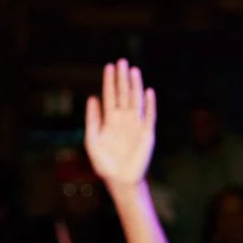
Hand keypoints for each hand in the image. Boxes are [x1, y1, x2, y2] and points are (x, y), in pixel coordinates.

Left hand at [83, 61, 157, 188]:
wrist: (120, 180)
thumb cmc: (105, 163)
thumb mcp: (92, 141)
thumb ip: (92, 120)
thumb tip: (92, 98)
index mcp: (110, 120)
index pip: (110, 96)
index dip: (110, 82)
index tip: (109, 66)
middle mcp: (124, 119)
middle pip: (124, 94)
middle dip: (122, 78)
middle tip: (122, 61)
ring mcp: (136, 125)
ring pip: (136, 101)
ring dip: (135, 86)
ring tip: (134, 70)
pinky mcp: (147, 134)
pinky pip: (149, 116)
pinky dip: (149, 105)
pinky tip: (148, 92)